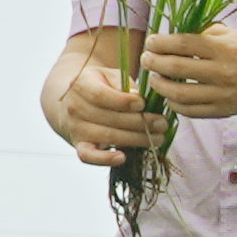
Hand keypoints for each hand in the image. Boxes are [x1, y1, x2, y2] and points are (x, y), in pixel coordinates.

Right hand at [42, 47, 169, 165]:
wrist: (73, 102)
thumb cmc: (100, 86)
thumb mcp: (110, 76)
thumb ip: (124, 83)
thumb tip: (139, 97)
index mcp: (81, 85)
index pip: (101, 95)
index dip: (123, 101)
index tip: (143, 104)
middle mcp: (75, 108)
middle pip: (110, 118)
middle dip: (140, 122)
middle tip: (162, 123)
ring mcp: (76, 128)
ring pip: (107, 137)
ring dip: (136, 139)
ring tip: (157, 138)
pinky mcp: (80, 146)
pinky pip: (89, 156)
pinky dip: (105, 159)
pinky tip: (123, 157)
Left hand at [138, 25, 236, 122]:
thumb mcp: (232, 34)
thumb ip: (205, 33)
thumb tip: (176, 37)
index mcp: (223, 48)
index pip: (184, 43)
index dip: (161, 42)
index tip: (150, 41)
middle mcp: (222, 71)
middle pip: (177, 67)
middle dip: (154, 62)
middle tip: (145, 59)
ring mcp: (222, 93)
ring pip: (180, 93)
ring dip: (160, 85)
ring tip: (154, 78)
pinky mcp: (222, 110)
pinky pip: (191, 111)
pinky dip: (175, 104)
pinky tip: (170, 96)